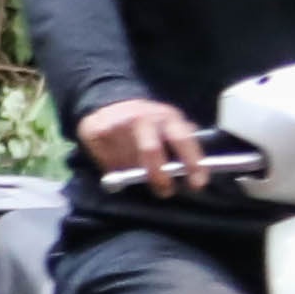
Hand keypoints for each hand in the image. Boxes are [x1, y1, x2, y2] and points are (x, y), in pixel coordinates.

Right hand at [80, 93, 210, 194]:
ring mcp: (117, 124)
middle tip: (164, 191)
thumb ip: (180, 141)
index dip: (192, 163)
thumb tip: (194, 170)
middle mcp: (142, 118)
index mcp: (166, 116)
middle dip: (159, 177)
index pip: (182, 140)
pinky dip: (116, 171)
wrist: (110, 102)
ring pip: (128, 163)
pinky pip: (108, 163)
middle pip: (151, 151)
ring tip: (137, 171)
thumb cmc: (148, 121)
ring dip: (135, 175)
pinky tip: (119, 162)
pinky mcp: (97, 132)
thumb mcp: (169, 123)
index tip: (197, 185)